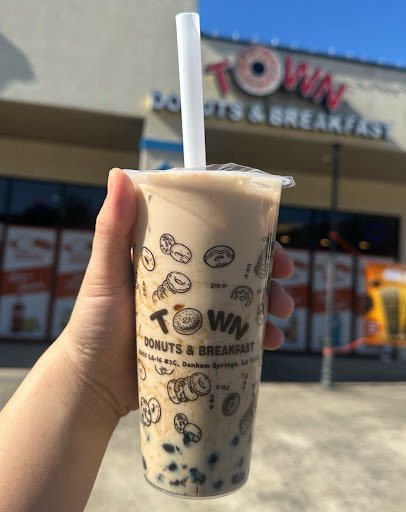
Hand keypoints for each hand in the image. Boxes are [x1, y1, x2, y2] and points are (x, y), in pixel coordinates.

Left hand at [59, 168, 293, 420]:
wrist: (93, 383)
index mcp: (171, 261)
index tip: (268, 236)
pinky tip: (272, 342)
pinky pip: (238, 336)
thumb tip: (119, 172)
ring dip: (272, 304)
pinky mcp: (203, 345)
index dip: (246, 234)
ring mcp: (198, 315)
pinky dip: (260, 336)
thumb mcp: (105, 273)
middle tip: (285, 279)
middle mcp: (189, 283)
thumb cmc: (93, 323)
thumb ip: (112, 228)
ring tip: (282, 315)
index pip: (215, 238)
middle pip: (239, 269)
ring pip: (245, 302)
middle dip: (269, 271)